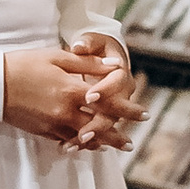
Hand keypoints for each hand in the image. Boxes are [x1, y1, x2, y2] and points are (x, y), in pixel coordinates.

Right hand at [3, 40, 138, 146]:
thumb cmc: (24, 64)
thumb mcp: (57, 57)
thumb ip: (87, 64)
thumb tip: (114, 66)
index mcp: (72, 90)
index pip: (108, 102)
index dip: (128, 109)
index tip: (144, 114)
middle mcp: (66, 111)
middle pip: (100, 127)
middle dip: (118, 135)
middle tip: (131, 143)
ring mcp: (54, 124)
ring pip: (84, 139)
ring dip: (102, 144)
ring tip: (115, 147)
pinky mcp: (43, 131)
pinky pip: (67, 141)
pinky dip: (80, 144)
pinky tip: (87, 145)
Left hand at [66, 37, 143, 151]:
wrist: (108, 59)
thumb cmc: (98, 48)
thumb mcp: (94, 41)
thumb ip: (87, 44)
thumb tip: (79, 46)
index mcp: (120, 71)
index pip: (117, 82)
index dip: (105, 90)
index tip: (89, 96)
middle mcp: (122, 92)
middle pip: (114, 111)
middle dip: (99, 124)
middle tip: (83, 134)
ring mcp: (115, 107)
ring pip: (106, 125)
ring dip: (90, 137)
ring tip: (72, 144)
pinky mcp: (105, 116)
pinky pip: (97, 131)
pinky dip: (83, 140)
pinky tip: (67, 146)